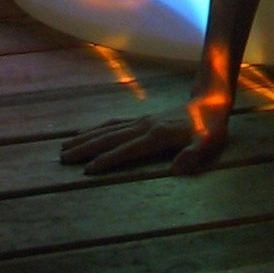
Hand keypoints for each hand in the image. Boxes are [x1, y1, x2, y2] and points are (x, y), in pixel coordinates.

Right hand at [60, 99, 228, 174]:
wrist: (210, 102)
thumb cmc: (211, 128)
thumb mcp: (209, 143)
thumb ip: (194, 155)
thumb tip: (178, 170)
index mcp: (157, 135)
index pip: (127, 150)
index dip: (108, 160)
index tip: (87, 170)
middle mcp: (144, 126)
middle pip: (109, 137)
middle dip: (86, 148)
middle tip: (62, 158)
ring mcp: (141, 121)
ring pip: (108, 129)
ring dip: (86, 138)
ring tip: (64, 147)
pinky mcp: (141, 119)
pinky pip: (114, 124)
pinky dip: (96, 129)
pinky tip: (85, 134)